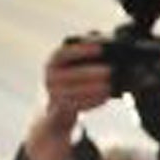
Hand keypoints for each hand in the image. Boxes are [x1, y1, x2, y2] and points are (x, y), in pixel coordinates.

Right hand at [25, 40, 112, 159]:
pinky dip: (91, 101)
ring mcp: (52, 94)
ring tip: (110, 85)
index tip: (100, 48)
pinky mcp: (59, 109)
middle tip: (110, 70)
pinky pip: (75, 105)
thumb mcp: (76, 70)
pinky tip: (105, 98)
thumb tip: (106, 46)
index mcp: (53, 63)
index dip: (81, 50)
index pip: (63, 53)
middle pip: (69, 74)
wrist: (55, 113)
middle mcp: (49, 77)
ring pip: (72, 91)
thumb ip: (87, 59)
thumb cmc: (73, 85)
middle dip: (90, 72)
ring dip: (93, 88)